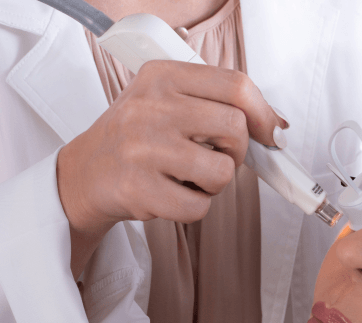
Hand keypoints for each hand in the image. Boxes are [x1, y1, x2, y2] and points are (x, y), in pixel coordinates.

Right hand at [57, 60, 287, 278]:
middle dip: (236, 151)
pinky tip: (172, 193)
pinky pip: (199, 207)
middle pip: (236, 128)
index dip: (264, 113)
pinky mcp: (138, 188)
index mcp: (163, 76)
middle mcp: (151, 107)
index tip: (272, 133)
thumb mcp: (168, 102)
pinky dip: (195, 206)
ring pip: (222, 172)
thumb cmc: (136, 137)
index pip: (235, 85)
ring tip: (190, 177)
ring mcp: (142, 148)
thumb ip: (217, 104)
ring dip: (215, 183)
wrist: (86, 173)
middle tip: (217, 157)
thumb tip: (276, 127)